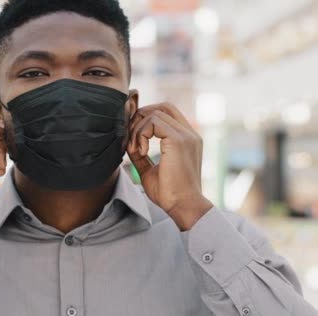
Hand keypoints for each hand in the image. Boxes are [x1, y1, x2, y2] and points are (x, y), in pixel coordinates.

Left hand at [127, 103, 212, 230]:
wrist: (183, 206)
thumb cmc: (170, 194)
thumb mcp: (150, 170)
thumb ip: (140, 154)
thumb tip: (127, 143)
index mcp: (187, 139)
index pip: (167, 113)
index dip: (147, 119)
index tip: (134, 138)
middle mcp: (189, 134)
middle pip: (162, 107)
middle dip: (141, 118)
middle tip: (131, 139)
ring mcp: (186, 135)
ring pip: (155, 113)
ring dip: (138, 129)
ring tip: (135, 150)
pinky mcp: (178, 140)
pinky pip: (154, 122)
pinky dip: (141, 134)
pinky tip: (141, 151)